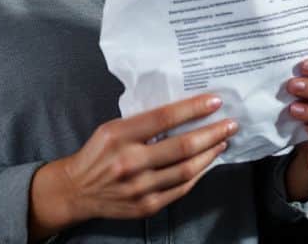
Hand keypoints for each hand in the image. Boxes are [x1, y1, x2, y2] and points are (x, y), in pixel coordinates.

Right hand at [28, 93, 235, 238]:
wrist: (77, 190)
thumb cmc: (98, 153)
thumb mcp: (112, 128)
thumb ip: (142, 123)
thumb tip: (183, 111)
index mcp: (119, 135)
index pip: (164, 118)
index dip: (193, 109)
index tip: (215, 101)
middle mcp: (130, 162)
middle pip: (182, 146)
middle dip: (212, 133)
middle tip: (230, 123)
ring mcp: (139, 187)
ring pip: (187, 169)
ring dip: (210, 154)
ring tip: (222, 141)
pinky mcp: (146, 206)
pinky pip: (181, 188)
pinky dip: (198, 174)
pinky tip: (207, 162)